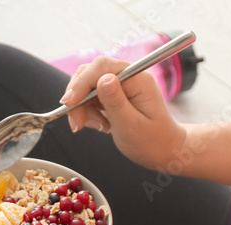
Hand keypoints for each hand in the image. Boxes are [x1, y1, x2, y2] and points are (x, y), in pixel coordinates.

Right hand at [59, 55, 186, 170]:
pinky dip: (88, 113)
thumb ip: (116, 102)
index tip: (69, 103)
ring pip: (86, 87)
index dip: (81, 83)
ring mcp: (119, 85)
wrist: (161, 150)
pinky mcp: (112, 95)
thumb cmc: (151, 141)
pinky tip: (101, 125)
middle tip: (78, 124)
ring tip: (99, 127)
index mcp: (137, 78)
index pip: (101, 67)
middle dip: (78, 98)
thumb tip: (103, 80)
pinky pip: (89, 98)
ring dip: (83, 109)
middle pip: (89, 73)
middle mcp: (127, 76)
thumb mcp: (132, 125)